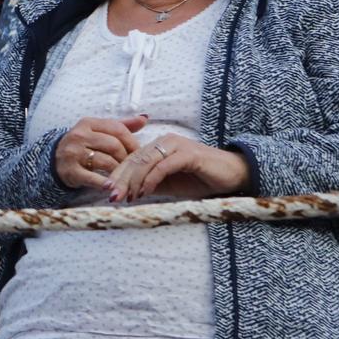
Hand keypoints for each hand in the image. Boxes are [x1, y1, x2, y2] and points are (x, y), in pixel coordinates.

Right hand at [54, 115, 148, 189]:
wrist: (55, 161)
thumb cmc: (83, 145)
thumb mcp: (98, 131)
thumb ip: (121, 125)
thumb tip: (144, 118)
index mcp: (88, 123)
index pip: (117, 129)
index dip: (132, 142)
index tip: (140, 153)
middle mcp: (79, 135)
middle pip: (113, 145)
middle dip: (127, 158)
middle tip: (134, 168)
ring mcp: (73, 153)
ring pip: (106, 161)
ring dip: (119, 172)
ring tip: (126, 177)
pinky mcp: (70, 171)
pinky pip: (92, 178)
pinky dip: (105, 183)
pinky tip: (113, 187)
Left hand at [107, 133, 250, 201]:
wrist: (232, 176)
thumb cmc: (200, 179)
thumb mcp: (169, 184)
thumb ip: (150, 184)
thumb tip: (127, 193)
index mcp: (158, 146)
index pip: (131, 159)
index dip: (117, 175)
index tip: (106, 191)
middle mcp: (165, 141)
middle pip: (135, 159)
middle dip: (120, 179)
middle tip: (110, 195)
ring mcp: (176, 145)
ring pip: (146, 161)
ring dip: (133, 181)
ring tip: (126, 197)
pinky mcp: (188, 153)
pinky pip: (163, 166)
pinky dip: (151, 180)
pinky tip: (145, 192)